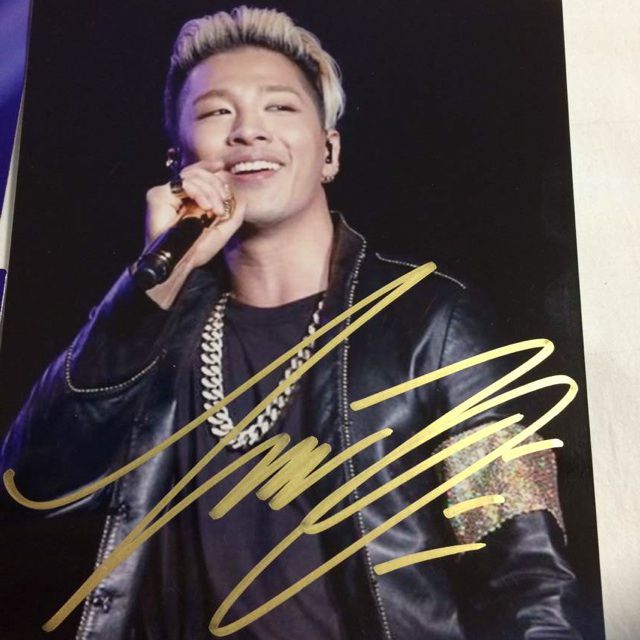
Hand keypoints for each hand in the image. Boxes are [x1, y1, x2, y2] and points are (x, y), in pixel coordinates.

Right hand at [143, 160, 244, 308]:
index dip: (209, 166)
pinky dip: (198, 192)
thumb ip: (234, 215)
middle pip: (198, 172)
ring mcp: (167, 193)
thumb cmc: (197, 249)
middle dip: (216, 186)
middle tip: (222, 205)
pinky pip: (183, 183)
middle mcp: (177, 194)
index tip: (222, 166)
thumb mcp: (223, 230)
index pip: (198, 174)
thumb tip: (243, 199)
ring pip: (193, 176)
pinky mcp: (158, 195)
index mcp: (189, 199)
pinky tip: (205, 206)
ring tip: (215, 210)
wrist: (181, 261)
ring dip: (210, 192)